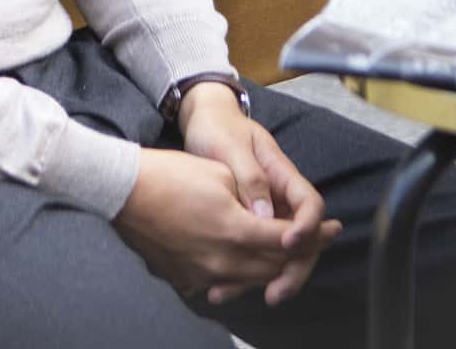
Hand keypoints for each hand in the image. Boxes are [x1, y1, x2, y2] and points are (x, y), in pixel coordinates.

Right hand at [114, 140, 339, 309]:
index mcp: (236, 231)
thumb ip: (251, 200)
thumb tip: (266, 218)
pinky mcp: (187, 277)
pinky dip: (241, 273)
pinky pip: (224, 279)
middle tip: (318, 243)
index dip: (313, 237)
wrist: (123, 192)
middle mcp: (224, 260)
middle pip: (272, 266)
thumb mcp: (219, 174)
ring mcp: (204, 273)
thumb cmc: (170, 174)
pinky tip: (246, 263)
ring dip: (272, 266)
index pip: (285, 241)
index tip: (332, 230)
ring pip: (250, 277)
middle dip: (298, 254)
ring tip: (286, 254)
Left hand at [176, 85, 340, 305]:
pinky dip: (240, 271)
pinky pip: (253, 251)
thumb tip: (265, 216)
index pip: (310, 205)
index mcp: (282, 174)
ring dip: (264, 278)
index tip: (288, 243)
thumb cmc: (218, 128)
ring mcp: (265, 212)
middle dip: (293, 269)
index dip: (308, 228)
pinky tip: (219, 287)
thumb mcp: (232, 147)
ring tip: (231, 296)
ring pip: (277, 252)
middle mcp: (279, 197)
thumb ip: (250, 179)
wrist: (202, 121)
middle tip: (274, 294)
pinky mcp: (246, 223)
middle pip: (301, 239)